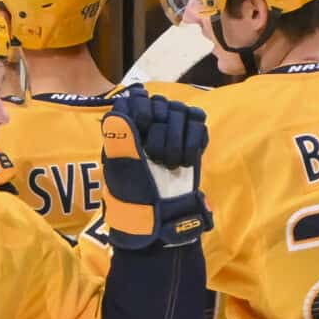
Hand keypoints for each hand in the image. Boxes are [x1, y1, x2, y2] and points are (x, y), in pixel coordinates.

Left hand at [98, 85, 210, 248]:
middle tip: (156, 155)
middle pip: (161, 102)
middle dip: (161, 127)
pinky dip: (194, 142)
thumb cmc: (135, 198)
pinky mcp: (192, 142)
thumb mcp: (122, 169)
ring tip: (170, 163)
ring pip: (181, 110)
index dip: (141, 108)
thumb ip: (120, 139)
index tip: (142, 125)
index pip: (136, 98)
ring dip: (177, 138)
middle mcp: (149, 127)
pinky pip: (199, 124)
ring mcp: (172, 134)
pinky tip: (186, 162)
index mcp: (125, 130)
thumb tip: (118, 111)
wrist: (162, 220)